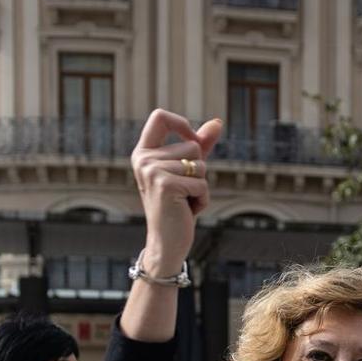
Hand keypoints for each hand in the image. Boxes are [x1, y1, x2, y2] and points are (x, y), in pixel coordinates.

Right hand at [131, 110, 223, 271]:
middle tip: (183, 191)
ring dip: (201, 186)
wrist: (167, 243)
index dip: (182, 123)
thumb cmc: (178, 206)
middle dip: (198, 170)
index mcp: (144, 152)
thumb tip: (218, 122)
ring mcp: (152, 171)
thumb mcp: (188, 172)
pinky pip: (202, 184)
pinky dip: (202, 199)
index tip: (193, 139)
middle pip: (192, 145)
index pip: (160, 117)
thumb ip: (200, 145)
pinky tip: (188, 210)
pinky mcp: (165, 185)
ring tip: (184, 201)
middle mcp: (143, 159)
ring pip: (200, 165)